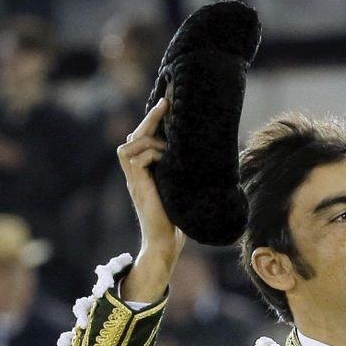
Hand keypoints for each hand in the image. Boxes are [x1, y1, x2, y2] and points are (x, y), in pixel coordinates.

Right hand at [116, 94, 186, 300]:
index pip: (143, 139)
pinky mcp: (135, 183)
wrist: (167, 243)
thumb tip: (213, 153)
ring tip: (169, 144)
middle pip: (134, 135)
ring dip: (151, 137)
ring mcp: (134, 178)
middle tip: (166, 103)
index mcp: (147, 171)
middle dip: (150, 118)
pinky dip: (151, 152)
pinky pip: (135, 155)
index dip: (153, 122)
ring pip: (132, 142)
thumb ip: (186, 171)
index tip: (168, 105)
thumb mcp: (185, 188)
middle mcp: (137, 172)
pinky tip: (166, 158)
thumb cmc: (180, 220)